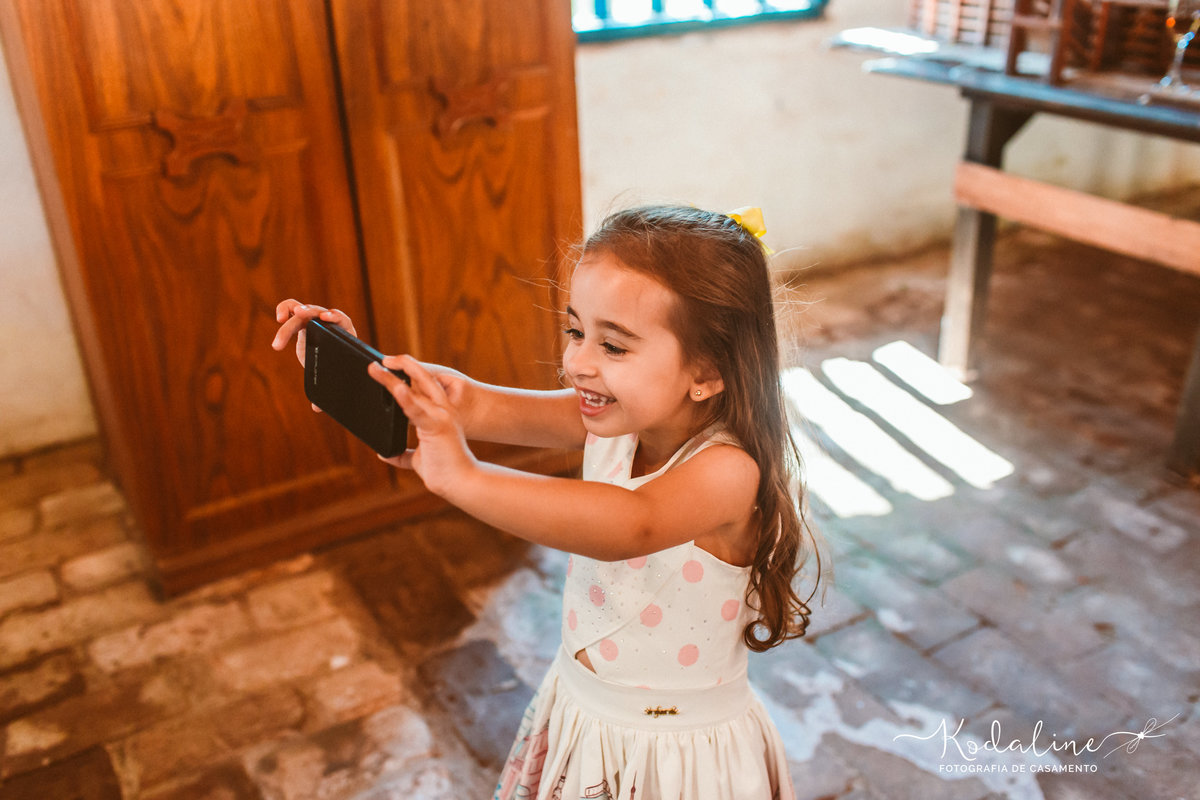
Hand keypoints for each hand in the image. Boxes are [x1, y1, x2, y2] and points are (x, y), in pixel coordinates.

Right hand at [271, 299, 357, 410]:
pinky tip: (278, 317)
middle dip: (306, 315)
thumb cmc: (332, 365)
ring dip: (291, 311)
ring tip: (280, 320)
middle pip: (317, 314)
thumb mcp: (329, 376)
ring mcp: (314, 318)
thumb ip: (325, 390)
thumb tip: (316, 409)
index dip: (335, 317)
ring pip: (302, 309)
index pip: (342, 320)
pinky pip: (291, 307)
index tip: (326, 318)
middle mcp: (328, 323)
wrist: (327, 355)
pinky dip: (284, 308)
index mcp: (342, 333)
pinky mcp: (301, 318)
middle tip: (295, 318)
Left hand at [368, 354, 475, 496]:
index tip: (387, 368)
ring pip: (414, 391)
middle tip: (378, 361)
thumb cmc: (443, 471)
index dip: (405, 376)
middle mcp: (442, 410)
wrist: (460, 483)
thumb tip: (384, 452)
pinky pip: (416, 410)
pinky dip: (405, 399)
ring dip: (391, 380)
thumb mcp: (417, 459)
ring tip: (374, 370)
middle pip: (420, 381)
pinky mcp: (437, 426)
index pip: (421, 388)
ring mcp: (441, 416)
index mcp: (439, 414)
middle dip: (400, 367)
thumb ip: (402, 454)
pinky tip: (395, 388)